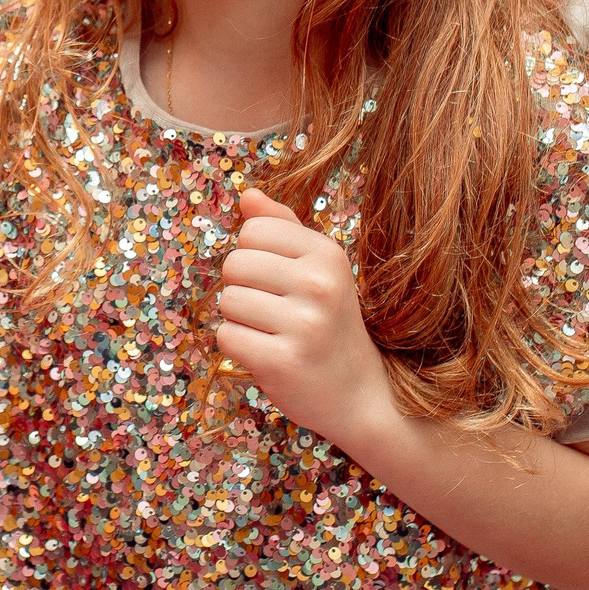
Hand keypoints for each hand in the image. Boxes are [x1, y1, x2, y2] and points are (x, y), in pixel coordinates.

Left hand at [213, 189, 390, 441]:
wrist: (361, 395)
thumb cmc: (329, 324)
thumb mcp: (318, 269)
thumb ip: (282, 228)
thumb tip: (248, 194)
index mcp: (328, 254)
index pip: (253, 230)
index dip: (255, 256)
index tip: (282, 281)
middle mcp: (319, 285)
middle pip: (234, 264)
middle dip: (244, 288)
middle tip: (278, 313)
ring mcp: (303, 325)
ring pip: (227, 301)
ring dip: (241, 320)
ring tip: (276, 334)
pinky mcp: (282, 361)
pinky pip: (227, 337)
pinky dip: (239, 347)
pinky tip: (270, 355)